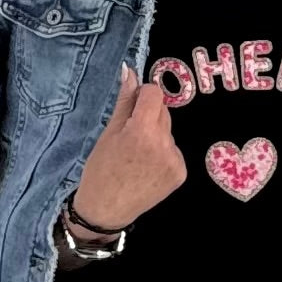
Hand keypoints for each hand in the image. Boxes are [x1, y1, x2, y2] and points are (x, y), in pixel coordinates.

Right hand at [71, 63, 186, 229]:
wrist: (106, 210)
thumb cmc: (101, 170)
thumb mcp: (109, 133)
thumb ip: (124, 101)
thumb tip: (129, 71)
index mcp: (142, 132)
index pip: (155, 94)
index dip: (143, 95)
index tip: (133, 105)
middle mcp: (163, 145)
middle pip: (163, 112)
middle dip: (148, 115)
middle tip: (130, 135)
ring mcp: (174, 161)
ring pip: (168, 132)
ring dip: (156, 135)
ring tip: (137, 155)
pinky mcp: (180, 173)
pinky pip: (173, 150)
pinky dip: (162, 153)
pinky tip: (146, 167)